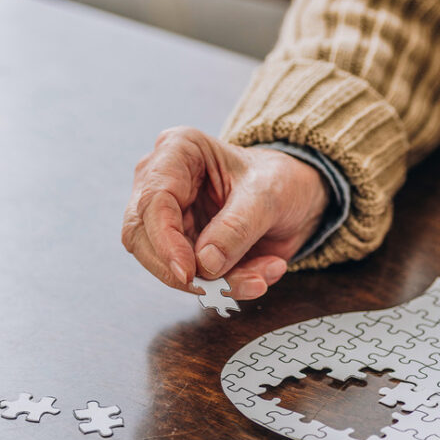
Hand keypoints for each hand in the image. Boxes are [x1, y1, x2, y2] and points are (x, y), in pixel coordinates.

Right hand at [122, 127, 329, 299]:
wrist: (297, 196)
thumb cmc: (280, 179)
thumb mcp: (268, 195)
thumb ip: (237, 227)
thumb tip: (205, 263)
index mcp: (178, 151)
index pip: (153, 201)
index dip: (165, 242)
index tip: (189, 272)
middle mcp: (163, 182)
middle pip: (143, 238)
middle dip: (183, 271)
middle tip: (221, 288)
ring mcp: (169, 218)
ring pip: (167, 265)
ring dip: (215, 283)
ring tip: (259, 279)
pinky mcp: (183, 247)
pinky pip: (193, 278)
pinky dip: (227, 285)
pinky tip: (261, 274)